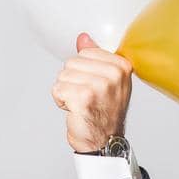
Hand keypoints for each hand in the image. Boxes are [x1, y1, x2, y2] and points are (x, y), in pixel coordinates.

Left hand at [51, 33, 131, 152]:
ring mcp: (100, 85)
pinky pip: (57, 89)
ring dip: (66, 92)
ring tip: (81, 103)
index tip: (93, 85)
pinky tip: (74, 110)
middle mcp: (114, 74)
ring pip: (63, 76)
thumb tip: (83, 37)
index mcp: (121, 66)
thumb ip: (94, 56)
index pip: (85, 53)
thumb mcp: (105, 80)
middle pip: (71, 63)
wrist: (104, 140)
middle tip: (86, 97)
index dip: (82, 70)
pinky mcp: (84, 97)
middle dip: (72, 81)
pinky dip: (60, 101)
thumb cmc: (104, 111)